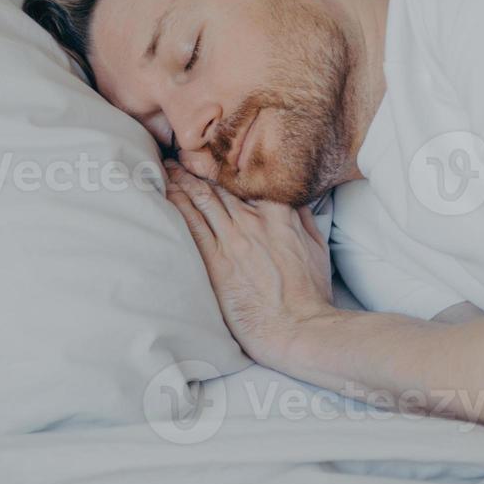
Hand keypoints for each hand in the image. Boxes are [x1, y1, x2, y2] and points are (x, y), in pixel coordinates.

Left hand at [165, 163, 333, 368]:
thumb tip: (297, 201)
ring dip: (183, 181)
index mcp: (281, 214)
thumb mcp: (317, 247)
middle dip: (200, 168)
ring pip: (203, 199)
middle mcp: (255, 221)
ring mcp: (234, 240)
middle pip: (221, 185)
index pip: (249, 180)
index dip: (229, 167)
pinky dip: (178, 205)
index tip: (216, 158)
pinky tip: (166, 193)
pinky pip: (192, 226)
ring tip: (168, 169)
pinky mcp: (216, 262)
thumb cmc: (310, 293)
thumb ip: (304, 219)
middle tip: (182, 156)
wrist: (297, 327)